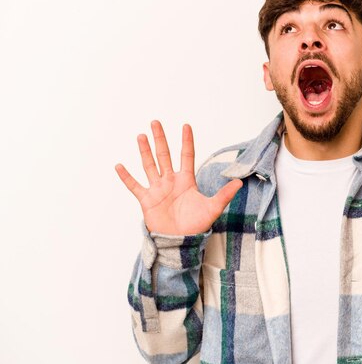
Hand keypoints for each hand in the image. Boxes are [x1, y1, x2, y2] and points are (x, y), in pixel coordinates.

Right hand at [115, 121, 241, 234]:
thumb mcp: (213, 208)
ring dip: (145, 151)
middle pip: (164, 155)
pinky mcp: (146, 200)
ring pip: (149, 166)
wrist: (181, 242)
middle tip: (155, 122)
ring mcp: (157, 190)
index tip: (186, 126)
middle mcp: (170, 181)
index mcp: (186, 180)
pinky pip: (134, 186)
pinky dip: (126, 177)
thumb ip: (224, 194)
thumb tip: (239, 183)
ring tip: (141, 136)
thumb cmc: (197, 225)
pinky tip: (119, 165)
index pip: (186, 156)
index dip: (186, 141)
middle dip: (160, 139)